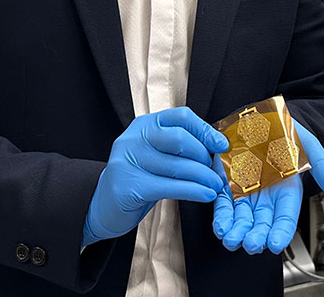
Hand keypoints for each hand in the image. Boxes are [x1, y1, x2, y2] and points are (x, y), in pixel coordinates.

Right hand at [83, 107, 229, 245]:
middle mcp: (134, 138)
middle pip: (180, 139)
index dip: (205, 130)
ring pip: (178, 166)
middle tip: (216, 171)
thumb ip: (179, 148)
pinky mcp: (129, 186)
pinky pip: (170, 187)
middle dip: (204, 156)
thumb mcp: (156, 155)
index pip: (181, 117)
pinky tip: (205, 195)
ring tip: (216, 186)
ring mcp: (128, 161)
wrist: (102, 205)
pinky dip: (193, 191)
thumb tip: (216, 149)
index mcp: (144, 124)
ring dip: (204, 178)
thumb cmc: (138, 178)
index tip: (221, 145)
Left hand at [212, 120, 323, 253]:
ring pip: (241, 219)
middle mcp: (266, 197)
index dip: (281, 232)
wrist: (258, 118)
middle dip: (257, 236)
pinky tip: (221, 227)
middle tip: (253, 244)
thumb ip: (322, 164)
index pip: (285, 218)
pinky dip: (222, 218)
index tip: (276, 244)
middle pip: (262, 224)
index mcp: (287, 191)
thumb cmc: (284, 132)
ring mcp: (245, 192)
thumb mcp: (308, 143)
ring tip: (233, 240)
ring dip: (237, 232)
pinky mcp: (227, 185)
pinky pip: (224, 205)